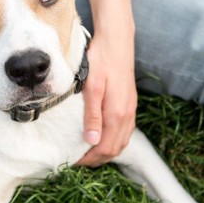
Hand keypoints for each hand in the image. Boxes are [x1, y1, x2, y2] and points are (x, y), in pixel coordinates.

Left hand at [77, 32, 136, 166]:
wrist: (117, 41)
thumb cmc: (101, 61)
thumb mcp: (92, 87)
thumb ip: (93, 115)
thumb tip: (92, 141)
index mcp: (116, 113)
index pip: (104, 148)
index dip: (88, 159)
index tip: (72, 161)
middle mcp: (127, 115)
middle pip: (115, 149)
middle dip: (97, 159)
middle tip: (78, 160)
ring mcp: (131, 110)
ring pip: (122, 141)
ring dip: (106, 151)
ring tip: (88, 153)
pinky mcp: (130, 104)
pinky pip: (125, 131)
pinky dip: (114, 141)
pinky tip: (103, 137)